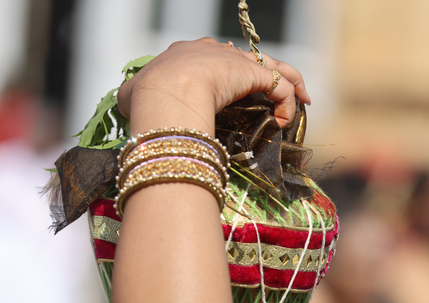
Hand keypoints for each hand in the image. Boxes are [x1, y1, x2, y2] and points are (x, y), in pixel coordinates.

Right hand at [118, 37, 309, 134]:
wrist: (163, 95)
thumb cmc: (145, 101)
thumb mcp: (132, 97)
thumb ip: (133, 100)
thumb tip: (127, 106)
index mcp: (184, 55)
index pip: (213, 59)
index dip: (228, 77)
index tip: (234, 97)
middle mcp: (211, 52)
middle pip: (247, 61)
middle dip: (262, 80)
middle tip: (273, 103)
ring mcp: (234, 62)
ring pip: (273, 68)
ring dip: (290, 88)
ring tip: (300, 106)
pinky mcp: (253, 75)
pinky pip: (281, 87)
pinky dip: (288, 103)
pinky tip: (285, 123)